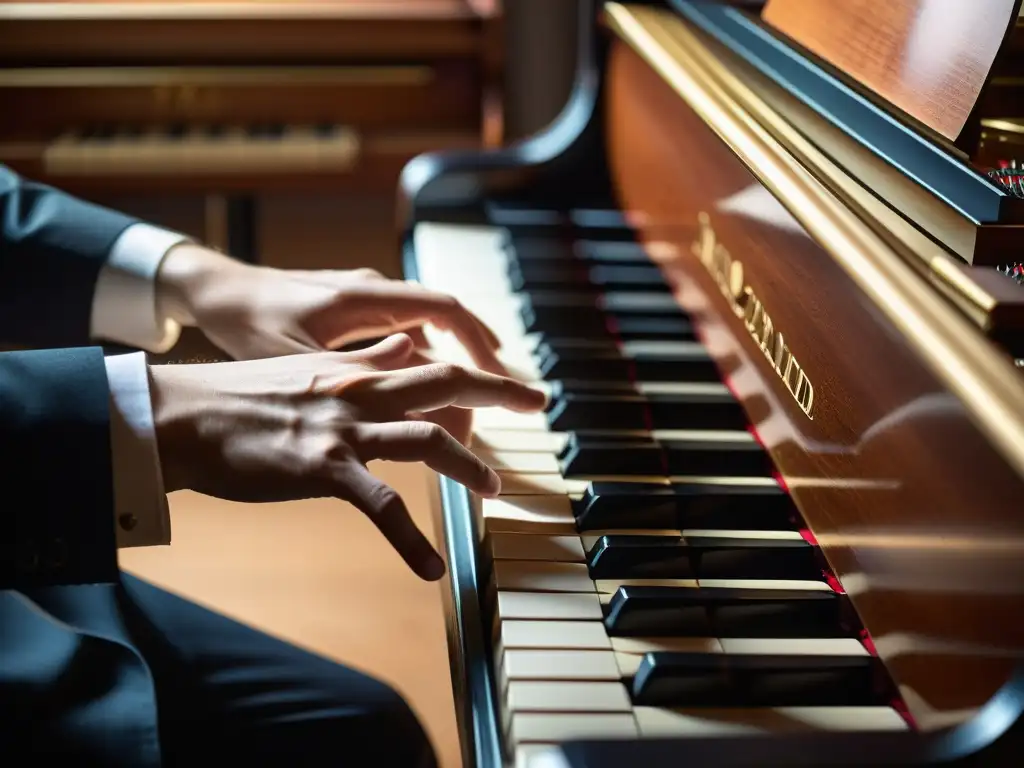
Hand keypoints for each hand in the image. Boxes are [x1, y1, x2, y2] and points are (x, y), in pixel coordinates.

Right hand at [148, 334, 545, 580]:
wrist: (180, 416)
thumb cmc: (237, 397)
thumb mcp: (306, 366)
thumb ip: (364, 360)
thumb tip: (406, 346)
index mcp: (355, 371)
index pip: (430, 362)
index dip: (475, 370)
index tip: (507, 380)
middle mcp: (357, 392)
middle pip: (444, 382)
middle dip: (498, 391)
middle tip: (539, 402)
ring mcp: (342, 429)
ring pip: (425, 439)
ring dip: (468, 465)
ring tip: (494, 489)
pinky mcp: (321, 468)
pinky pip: (380, 508)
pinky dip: (410, 541)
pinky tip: (430, 570)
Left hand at [156, 245, 503, 371]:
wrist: (215, 292)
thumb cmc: (248, 323)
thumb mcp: (296, 353)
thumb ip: (351, 363)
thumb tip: (413, 371)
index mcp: (365, 299)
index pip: (446, 312)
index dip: (481, 345)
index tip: (506, 378)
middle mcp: (374, 292)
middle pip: (447, 320)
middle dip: (481, 358)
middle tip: (508, 397)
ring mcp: (366, 299)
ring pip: (428, 328)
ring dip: (455, 361)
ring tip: (475, 403)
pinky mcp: (354, 311)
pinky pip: (406, 331)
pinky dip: (427, 359)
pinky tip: (429, 390)